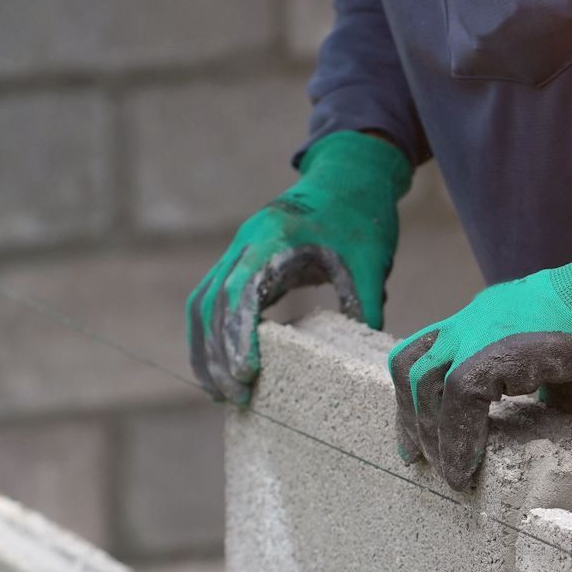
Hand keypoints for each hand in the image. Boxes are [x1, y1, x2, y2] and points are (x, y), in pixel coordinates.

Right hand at [187, 130, 411, 403]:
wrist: (349, 174)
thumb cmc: (361, 215)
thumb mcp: (369, 262)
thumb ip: (364, 306)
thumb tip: (369, 361)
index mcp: (273, 238)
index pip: (241, 292)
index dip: (237, 336)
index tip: (248, 374)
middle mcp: (245, 243)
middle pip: (212, 303)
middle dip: (218, 354)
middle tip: (236, 398)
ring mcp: (237, 250)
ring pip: (202, 304)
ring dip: (204, 349)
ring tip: (219, 393)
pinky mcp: (240, 260)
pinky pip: (209, 300)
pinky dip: (208, 335)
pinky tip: (220, 367)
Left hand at [388, 238, 571, 490]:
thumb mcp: (565, 375)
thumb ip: (547, 402)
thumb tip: (553, 440)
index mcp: (482, 321)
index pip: (426, 355)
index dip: (415, 398)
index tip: (421, 438)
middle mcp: (470, 321)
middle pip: (410, 367)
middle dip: (410, 420)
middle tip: (423, 461)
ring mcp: (478, 330)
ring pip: (424, 383)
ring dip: (433, 434)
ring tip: (451, 472)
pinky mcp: (496, 348)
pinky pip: (458, 396)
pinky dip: (458, 437)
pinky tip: (467, 468)